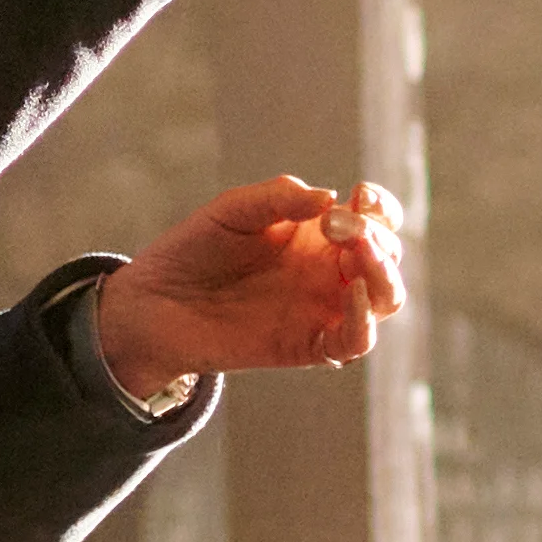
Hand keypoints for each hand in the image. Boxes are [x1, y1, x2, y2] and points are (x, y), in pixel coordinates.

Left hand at [93, 176, 406, 401]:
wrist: (153, 303)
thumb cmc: (193, 250)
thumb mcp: (233, 210)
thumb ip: (279, 197)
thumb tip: (330, 198)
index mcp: (319, 234)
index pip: (375, 219)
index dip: (380, 207)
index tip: (360, 194)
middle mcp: (328, 271)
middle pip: (388, 256)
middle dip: (377, 237)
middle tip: (340, 226)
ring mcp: (321, 309)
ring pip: (385, 297)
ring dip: (381, 273)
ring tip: (353, 251)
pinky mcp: (308, 346)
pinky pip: (355, 342)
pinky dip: (364, 320)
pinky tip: (349, 294)